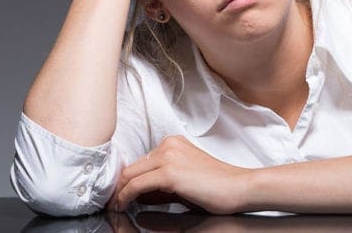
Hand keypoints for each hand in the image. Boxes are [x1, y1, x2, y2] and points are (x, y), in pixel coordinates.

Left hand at [108, 135, 254, 214]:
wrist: (240, 188)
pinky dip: (124, 198)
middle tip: (111, 204)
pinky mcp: (169, 172)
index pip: (140, 163)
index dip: (125, 181)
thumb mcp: (183, 183)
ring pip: (129, 176)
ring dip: (118, 194)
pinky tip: (121, 207)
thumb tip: (136, 195)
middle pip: (131, 167)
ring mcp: (168, 157)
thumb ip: (160, 186)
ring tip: (114, 208)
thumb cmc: (218, 188)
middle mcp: (168, 145)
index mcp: (173, 144)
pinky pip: (135, 186)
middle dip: (118, 187)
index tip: (118, 196)